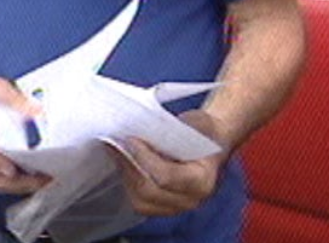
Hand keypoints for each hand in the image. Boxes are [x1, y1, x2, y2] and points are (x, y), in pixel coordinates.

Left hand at [106, 109, 229, 216]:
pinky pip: (139, 201)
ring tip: (116, 151)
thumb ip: (174, 129)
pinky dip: (128, 182)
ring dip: (125, 174)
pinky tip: (122, 162)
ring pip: (140, 200)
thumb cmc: (204, 131)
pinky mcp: (163, 206)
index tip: (131, 139)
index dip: (144, 158)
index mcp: (202, 180)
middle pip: (149, 191)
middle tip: (116, 144)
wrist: (212, 142)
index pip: (166, 177)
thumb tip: (141, 127)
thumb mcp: (197, 122)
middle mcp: (191, 199)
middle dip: (129, 166)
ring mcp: (177, 206)